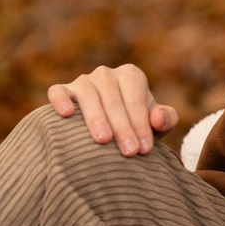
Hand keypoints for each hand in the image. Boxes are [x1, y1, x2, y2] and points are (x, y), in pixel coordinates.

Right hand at [48, 64, 176, 157]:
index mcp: (130, 76)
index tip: (144, 148)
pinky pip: (58, 91)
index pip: (135, 99)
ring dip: (96, 117)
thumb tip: (157, 118)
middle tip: (129, 151)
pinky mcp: (62, 90)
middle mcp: (106, 74)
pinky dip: (61, 100)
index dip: (141, 124)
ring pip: (88, 94)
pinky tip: (66, 114)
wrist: (110, 131)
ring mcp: (83, 81)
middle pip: (113, 98)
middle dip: (123, 127)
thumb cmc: (136, 126)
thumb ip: (166, 120)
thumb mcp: (156, 125)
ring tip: (103, 140)